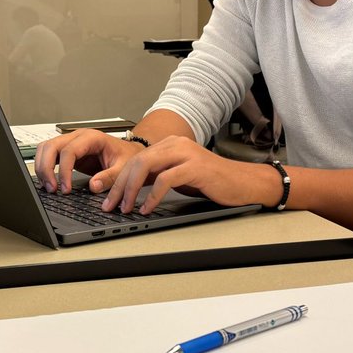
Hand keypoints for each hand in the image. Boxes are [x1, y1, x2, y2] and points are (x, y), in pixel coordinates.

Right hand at [32, 129, 145, 194]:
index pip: (69, 151)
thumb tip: (93, 186)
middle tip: (52, 189)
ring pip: (45, 148)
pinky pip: (48, 154)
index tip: (66, 189)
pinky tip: (48, 181)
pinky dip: (44, 167)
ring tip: (48, 187)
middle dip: (46, 168)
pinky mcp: (67, 151)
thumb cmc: (126, 156)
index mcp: (91, 138)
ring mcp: (70, 142)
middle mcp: (78, 137)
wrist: (128, 152)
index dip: (64, 171)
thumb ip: (110, 177)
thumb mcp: (123, 168)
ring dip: (42, 167)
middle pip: (51, 146)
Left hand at [97, 135, 274, 213]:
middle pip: (136, 162)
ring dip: (131, 190)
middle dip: (119, 186)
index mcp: (169, 145)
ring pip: (146, 167)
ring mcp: (185, 154)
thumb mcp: (179, 177)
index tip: (109, 199)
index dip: (118, 180)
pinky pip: (165, 179)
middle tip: (110, 205)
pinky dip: (152, 196)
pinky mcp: (195, 167)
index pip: (135, 160)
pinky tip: (147, 208)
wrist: (243, 183)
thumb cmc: (213, 181)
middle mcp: (175, 144)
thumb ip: (156, 177)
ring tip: (126, 208)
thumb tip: (130, 190)